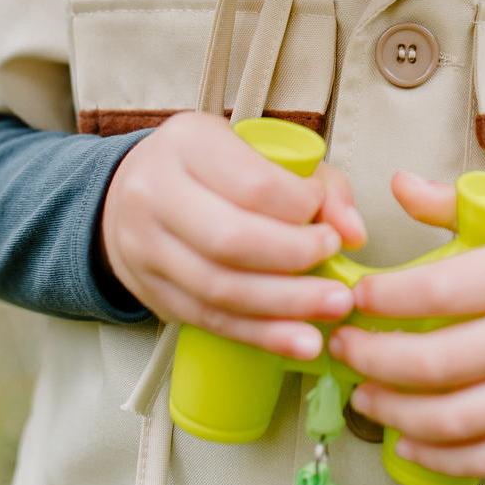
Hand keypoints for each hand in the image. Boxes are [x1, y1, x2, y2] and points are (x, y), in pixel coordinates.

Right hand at [99, 112, 365, 359]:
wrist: (130, 193)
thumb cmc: (213, 167)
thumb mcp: (261, 152)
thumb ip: (319, 185)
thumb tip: (353, 232)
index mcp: (188, 143)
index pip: (254, 184)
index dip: (303, 208)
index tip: (329, 221)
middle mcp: (156, 192)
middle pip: (232, 239)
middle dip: (297, 261)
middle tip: (339, 273)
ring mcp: (146, 246)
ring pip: (220, 287)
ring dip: (286, 307)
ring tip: (333, 311)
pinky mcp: (151, 291)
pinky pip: (210, 319)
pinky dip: (260, 334)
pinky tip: (299, 340)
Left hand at [328, 172, 484, 478]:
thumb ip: (461, 204)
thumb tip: (398, 184)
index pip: (442, 290)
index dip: (385, 298)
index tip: (355, 297)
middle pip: (438, 361)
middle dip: (372, 358)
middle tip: (342, 348)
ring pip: (456, 419)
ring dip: (393, 411)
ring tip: (363, 392)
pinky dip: (438, 455)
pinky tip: (407, 438)